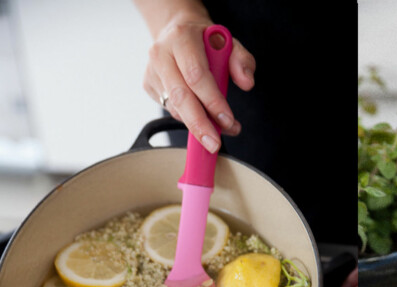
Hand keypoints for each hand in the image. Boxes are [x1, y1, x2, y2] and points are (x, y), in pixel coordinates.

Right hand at [135, 1, 255, 153]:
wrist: (177, 31)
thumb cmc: (205, 40)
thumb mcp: (229, 42)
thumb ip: (242, 61)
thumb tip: (247, 83)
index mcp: (182, 38)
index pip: (196, 75)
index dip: (212, 101)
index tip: (227, 120)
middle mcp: (161, 54)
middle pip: (180, 96)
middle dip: (199, 124)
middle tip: (214, 143)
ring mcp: (152, 71)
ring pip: (175, 107)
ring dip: (197, 124)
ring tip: (218, 131)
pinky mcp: (149, 85)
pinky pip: (171, 109)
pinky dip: (188, 117)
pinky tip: (201, 114)